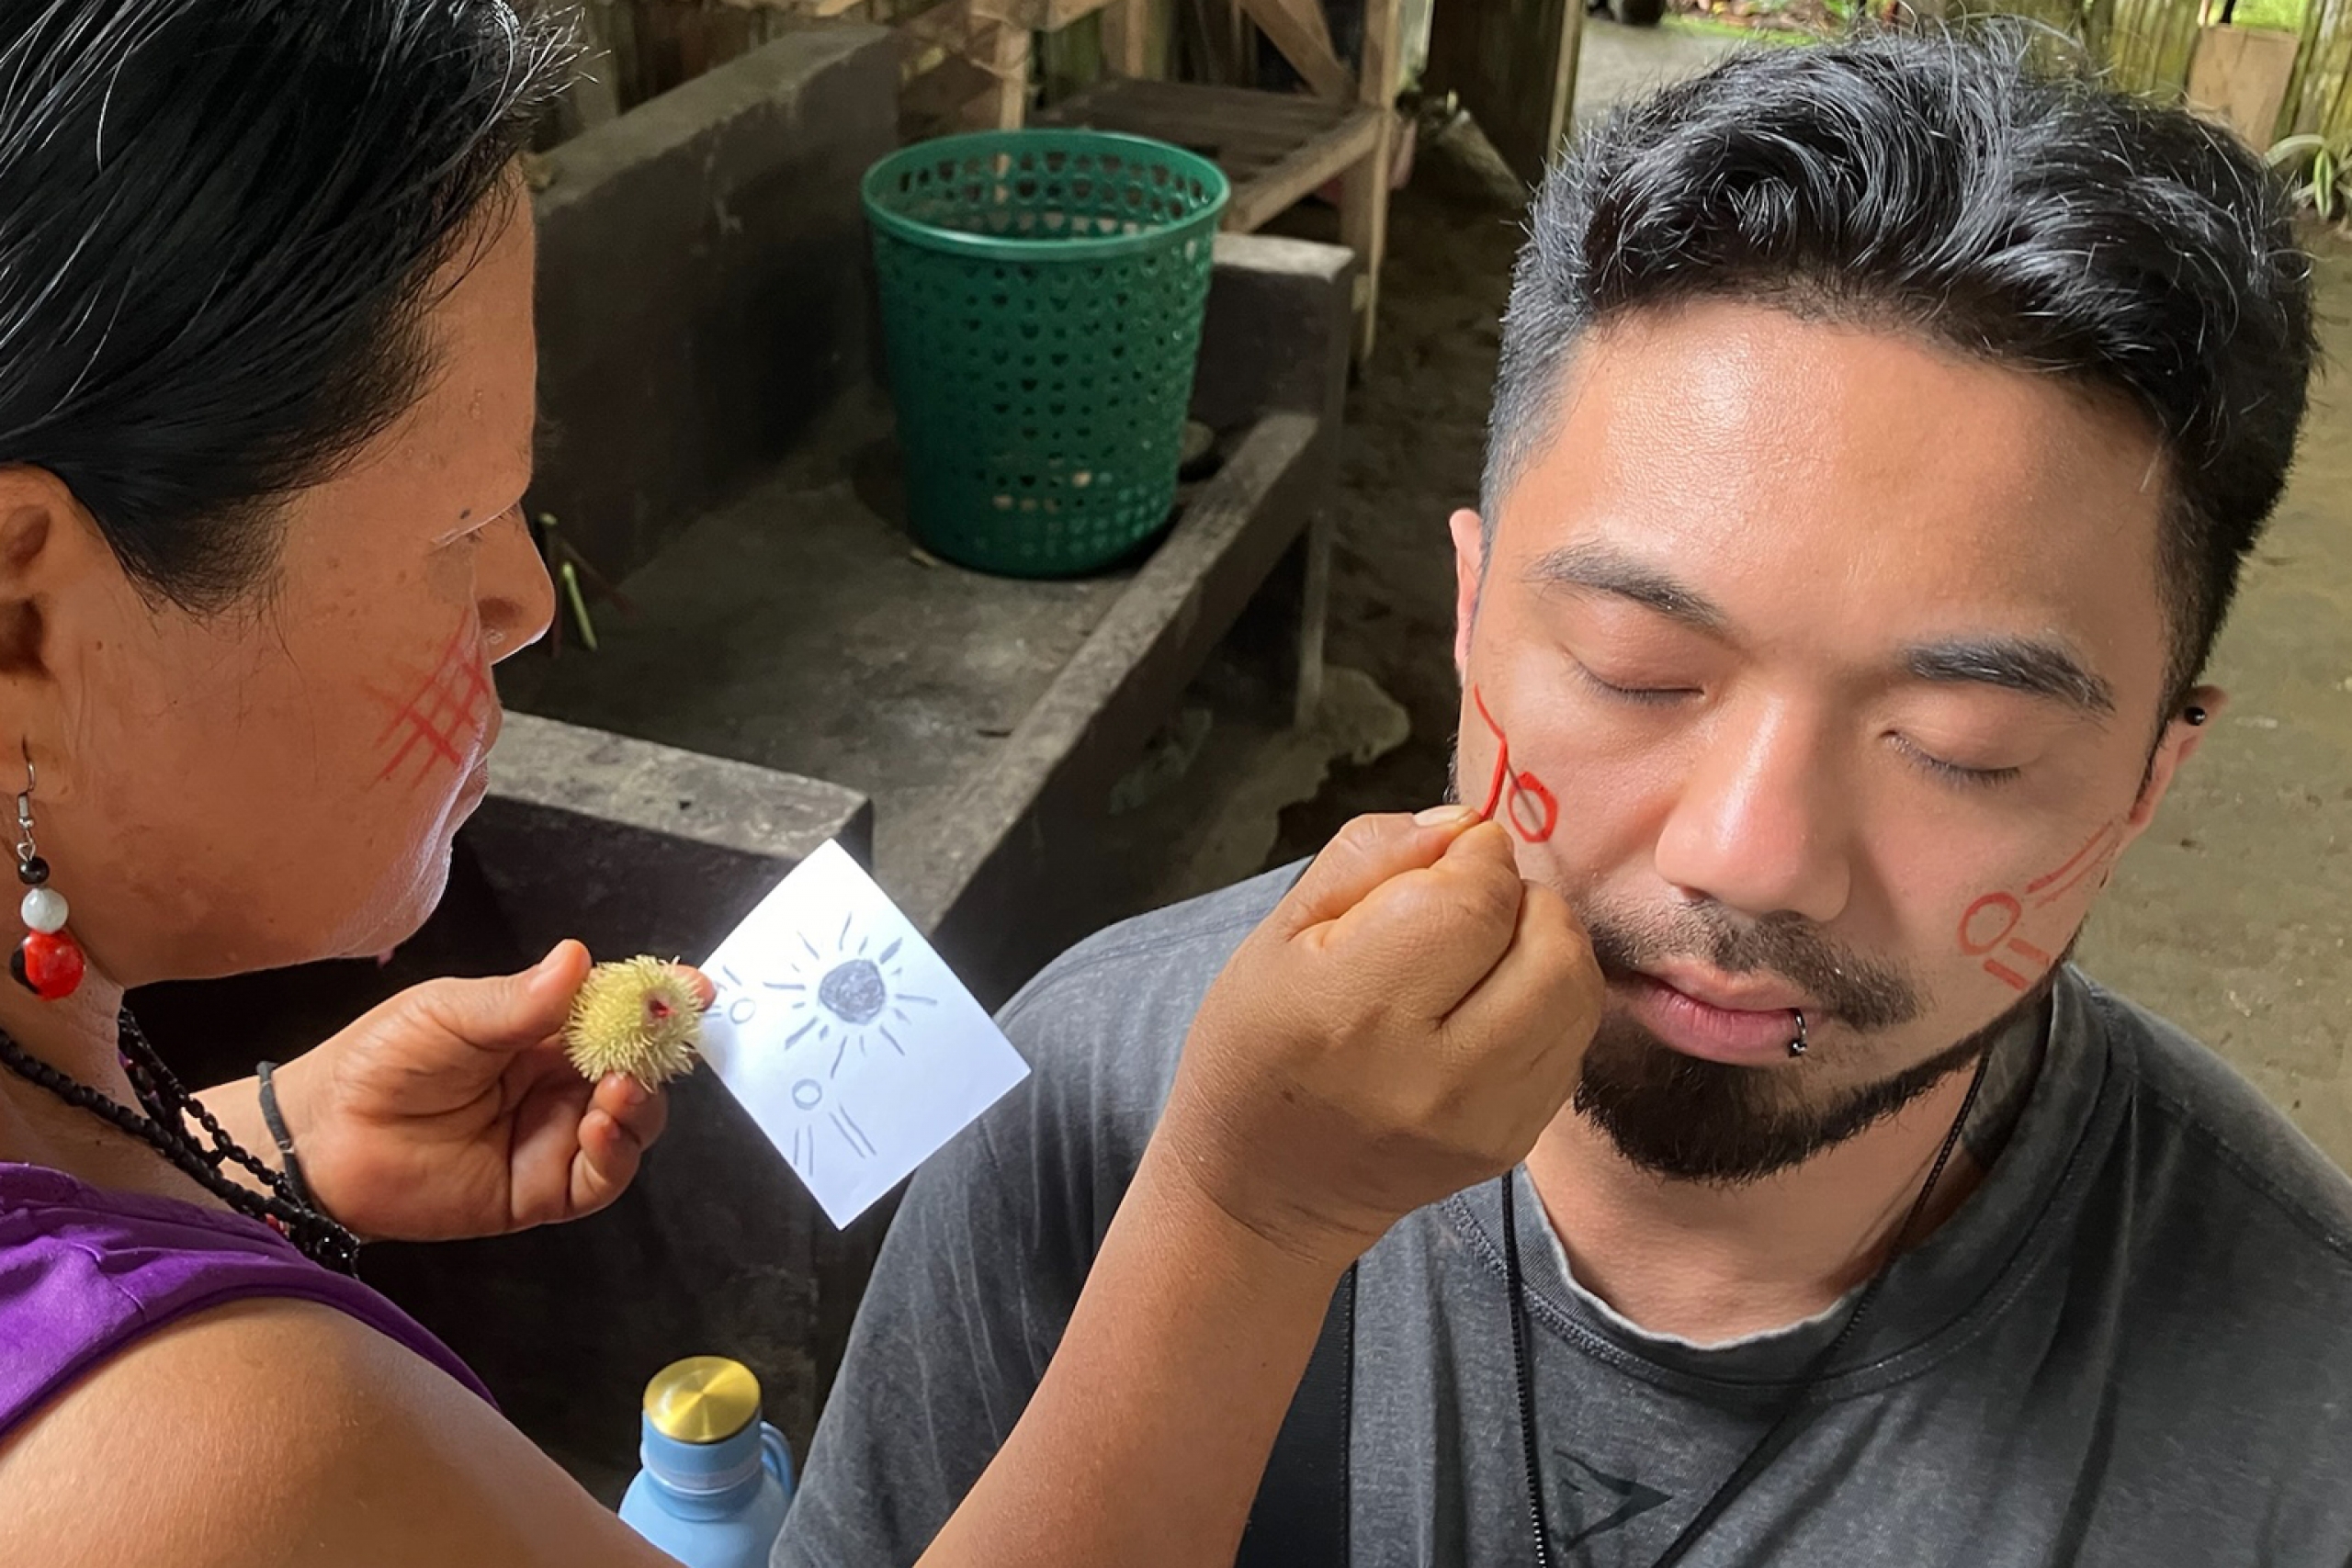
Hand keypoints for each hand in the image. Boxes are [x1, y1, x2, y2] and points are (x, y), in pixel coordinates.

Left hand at [259, 942, 707, 1241]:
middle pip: (637, 1065)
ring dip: (641, 1103)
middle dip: (657, 1053)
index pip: (614, 1009)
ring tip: (617, 1090)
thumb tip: (580, 958)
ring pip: (633, 1121)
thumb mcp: (447, 1013)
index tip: (692, 987)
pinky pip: (602, 1177)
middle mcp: (557, 1081)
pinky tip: (599, 1127)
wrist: (323, 1142)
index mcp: (540, 1029)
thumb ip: (518, 999)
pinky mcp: (541, 1190)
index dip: (655, 998)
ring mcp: (554, 1136)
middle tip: (657, 1040)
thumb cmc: (377, 1063)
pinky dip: (617, 1152)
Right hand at [1155, 810, 1602, 1271]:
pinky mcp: (1513, 1145)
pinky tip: (1490, 1007)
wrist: (1265, 1186)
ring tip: (1485, 953)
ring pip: (1577, 990)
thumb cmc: (1257, 1043)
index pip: (1473, 899)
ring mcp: (1483, 1120)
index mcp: (1354, 1009)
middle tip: (1469, 905)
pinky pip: (1572, 1041)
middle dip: (1520, 897)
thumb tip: (1464, 825)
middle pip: (1549, 942)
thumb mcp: (1281, 931)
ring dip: (1545, 946)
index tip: (1443, 862)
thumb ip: (1370, 855)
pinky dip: (1545, 1002)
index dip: (1472, 856)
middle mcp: (1431, 1074)